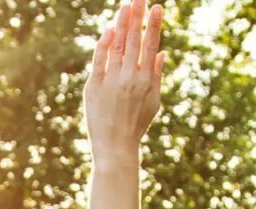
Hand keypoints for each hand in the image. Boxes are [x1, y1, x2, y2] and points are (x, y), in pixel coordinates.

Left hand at [84, 2, 164, 159]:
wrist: (115, 147)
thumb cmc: (136, 125)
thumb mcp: (153, 102)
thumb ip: (157, 75)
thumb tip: (162, 52)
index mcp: (146, 81)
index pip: (151, 46)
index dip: (154, 25)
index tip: (157, 7)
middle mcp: (129, 78)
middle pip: (134, 40)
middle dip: (137, 17)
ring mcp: (111, 81)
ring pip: (117, 45)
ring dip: (121, 24)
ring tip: (126, 7)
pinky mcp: (93, 86)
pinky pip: (99, 59)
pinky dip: (104, 44)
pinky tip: (110, 30)